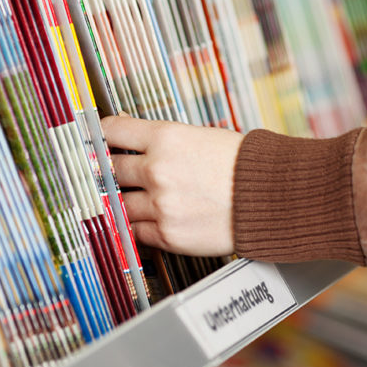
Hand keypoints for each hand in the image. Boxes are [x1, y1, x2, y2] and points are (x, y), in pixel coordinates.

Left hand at [101, 115, 243, 256]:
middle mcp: (158, 170)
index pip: (112, 132)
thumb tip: (130, 134)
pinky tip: (147, 218)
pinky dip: (137, 225)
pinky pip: (135, 231)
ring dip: (124, 201)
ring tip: (135, 197)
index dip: (100, 135)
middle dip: (110, 172)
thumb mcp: (200, 136)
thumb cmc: (241, 165)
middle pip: (110, 170)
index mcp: (166, 138)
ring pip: (120, 203)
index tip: (95, 140)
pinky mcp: (168, 234)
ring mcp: (161, 204)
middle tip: (111, 173)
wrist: (271, 198)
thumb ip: (162, 139)